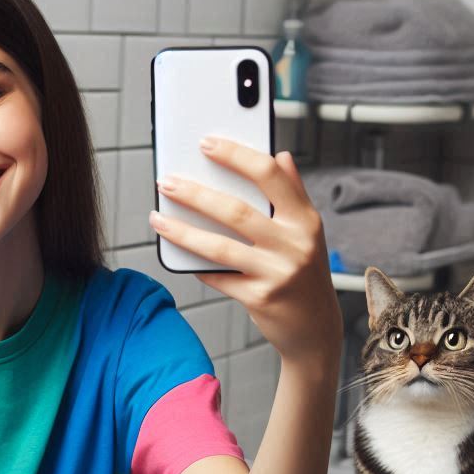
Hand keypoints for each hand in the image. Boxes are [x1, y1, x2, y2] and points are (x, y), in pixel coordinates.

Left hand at [150, 138, 342, 366]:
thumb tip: (281, 156)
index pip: (269, 176)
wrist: (315, 329)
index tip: (206, 143)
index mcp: (305, 220)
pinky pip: (218, 278)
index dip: (236, 156)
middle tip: (166, 182)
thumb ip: (293, 194)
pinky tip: (180, 257)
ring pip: (219, 247)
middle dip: (195, 194)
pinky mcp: (260, 299)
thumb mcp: (308, 233)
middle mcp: (294, 245)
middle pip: (236, 211)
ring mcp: (277, 273)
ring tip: (157, 219)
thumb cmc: (305, 274)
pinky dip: (197, 266)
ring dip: (182, 231)